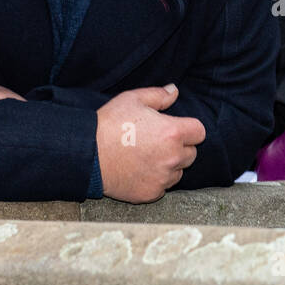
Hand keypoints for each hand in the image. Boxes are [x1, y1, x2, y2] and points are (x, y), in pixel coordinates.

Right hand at [96, 84, 206, 202]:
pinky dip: (155, 181)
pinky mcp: (150, 194)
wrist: (85, 155)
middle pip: (191, 153)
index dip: (188, 129)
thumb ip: (159, 95)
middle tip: (156, 142)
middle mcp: (173, 157)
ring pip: (178, 172)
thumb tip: (175, 91)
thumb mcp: (132, 99)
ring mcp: (162, 178)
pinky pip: (162, 187)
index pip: (199, 132)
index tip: (175, 129)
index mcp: (173, 132)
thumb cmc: (108, 124)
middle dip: (179, 147)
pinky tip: (138, 171)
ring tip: (146, 157)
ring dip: (169, 166)